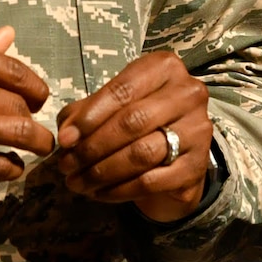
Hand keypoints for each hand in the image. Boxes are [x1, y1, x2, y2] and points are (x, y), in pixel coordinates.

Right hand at [0, 26, 53, 191]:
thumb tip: (9, 37)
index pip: (14, 69)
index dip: (35, 86)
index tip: (37, 97)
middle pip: (19, 103)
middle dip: (34, 115)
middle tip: (36, 124)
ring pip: (17, 134)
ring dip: (37, 143)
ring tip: (40, 147)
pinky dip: (10, 168)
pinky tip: (10, 165)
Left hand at [54, 50, 212, 222]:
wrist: (178, 148)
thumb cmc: (139, 116)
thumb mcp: (113, 103)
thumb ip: (86, 111)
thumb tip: (67, 135)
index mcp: (165, 68)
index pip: (123, 91)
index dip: (89, 117)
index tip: (64, 139)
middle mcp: (188, 94)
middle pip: (133, 122)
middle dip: (93, 147)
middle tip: (66, 166)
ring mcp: (197, 130)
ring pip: (142, 154)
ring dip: (102, 172)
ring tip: (77, 182)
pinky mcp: (197, 165)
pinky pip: (152, 181)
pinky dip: (120, 190)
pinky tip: (100, 193)